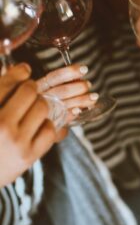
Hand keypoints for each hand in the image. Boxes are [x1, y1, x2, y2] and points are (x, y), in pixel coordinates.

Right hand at [0, 64, 58, 186]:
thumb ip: (2, 92)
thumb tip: (24, 68)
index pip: (5, 84)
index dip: (18, 73)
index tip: (25, 70)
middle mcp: (0, 125)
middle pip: (28, 92)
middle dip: (30, 90)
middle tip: (28, 93)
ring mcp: (16, 142)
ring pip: (42, 108)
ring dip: (40, 106)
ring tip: (32, 110)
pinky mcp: (29, 155)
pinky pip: (50, 129)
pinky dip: (47, 125)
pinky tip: (38, 127)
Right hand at [37, 64, 94, 125]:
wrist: (31, 121)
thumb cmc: (43, 99)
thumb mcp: (46, 88)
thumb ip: (61, 83)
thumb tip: (80, 79)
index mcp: (39, 86)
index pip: (54, 77)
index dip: (69, 72)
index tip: (84, 69)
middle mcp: (40, 98)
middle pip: (62, 91)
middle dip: (79, 87)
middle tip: (88, 84)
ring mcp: (45, 111)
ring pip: (65, 104)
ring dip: (82, 100)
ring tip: (94, 97)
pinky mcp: (49, 123)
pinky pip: (63, 118)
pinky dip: (73, 113)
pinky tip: (80, 110)